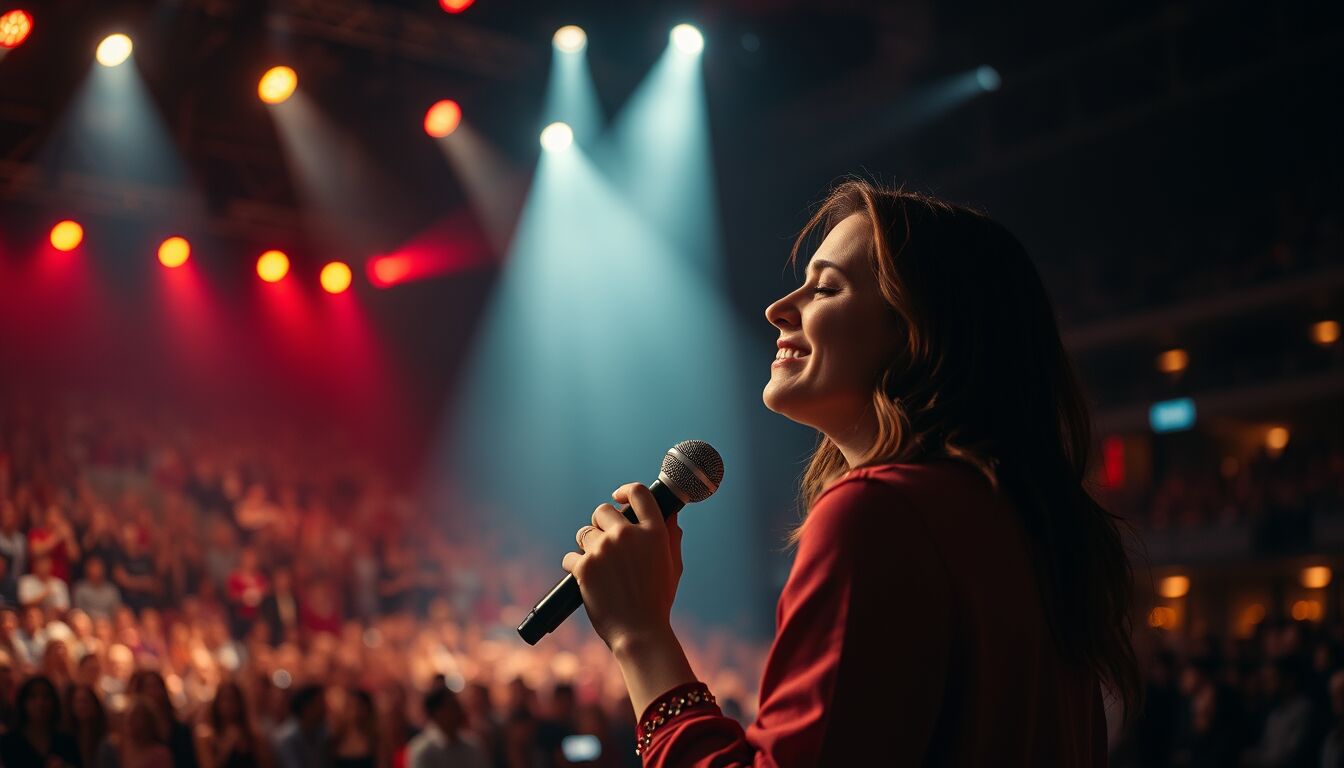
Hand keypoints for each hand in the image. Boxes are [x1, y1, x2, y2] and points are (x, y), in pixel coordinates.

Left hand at [561, 483, 684, 652]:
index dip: (626, 491)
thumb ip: (671, 537)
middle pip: (603, 510)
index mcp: (654, 532)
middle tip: (605, 543)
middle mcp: (628, 535)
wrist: (640, 632)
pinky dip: (574, 566)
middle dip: (601, 524)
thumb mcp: (673, 566)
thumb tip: (670, 515)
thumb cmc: (658, 601)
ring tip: (596, 565)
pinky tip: (582, 578)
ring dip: (587, 546)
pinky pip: (570, 556)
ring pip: (584, 533)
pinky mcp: (584, 566)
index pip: (638, 494)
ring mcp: (604, 549)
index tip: (618, 497)